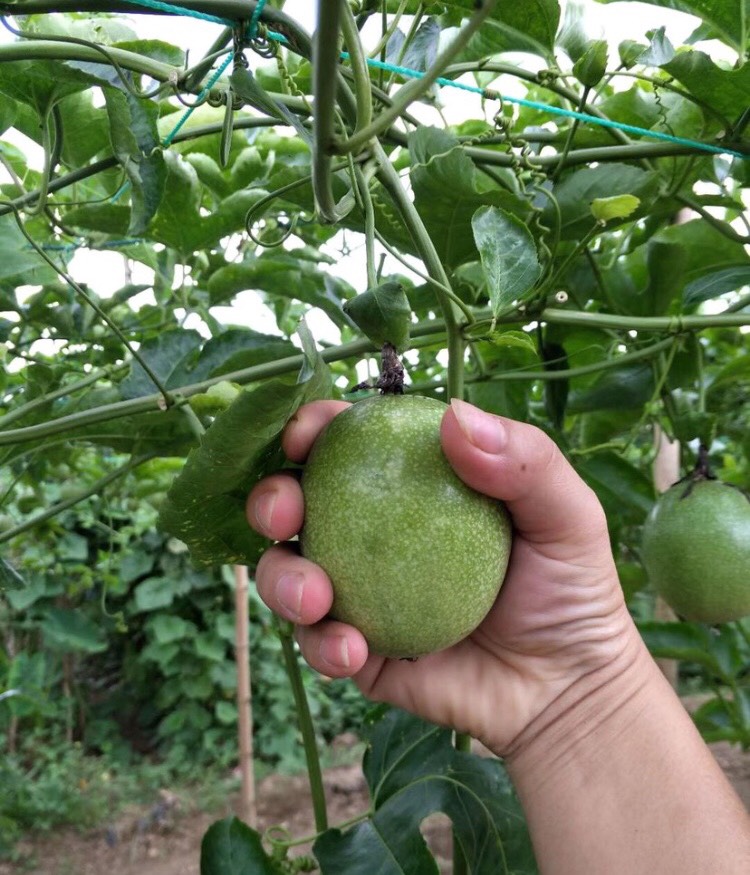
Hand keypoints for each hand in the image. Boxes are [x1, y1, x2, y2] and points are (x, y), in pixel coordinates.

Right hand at [246, 398, 641, 755]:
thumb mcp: (566, 514)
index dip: (313, 430)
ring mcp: (360, 593)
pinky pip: (317, 642)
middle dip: (270, 498)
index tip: (304, 434)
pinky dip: (321, 643)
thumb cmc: (571, 589)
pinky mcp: (356, 651)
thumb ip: (525, 460)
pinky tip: (351, 650)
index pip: (352, 445)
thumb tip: (453, 413)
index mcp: (413, 487)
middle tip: (283, 512)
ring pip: (287, 573)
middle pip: (298, 504)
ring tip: (314, 597)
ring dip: (280, 578)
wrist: (568, 691)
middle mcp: (374, 535)